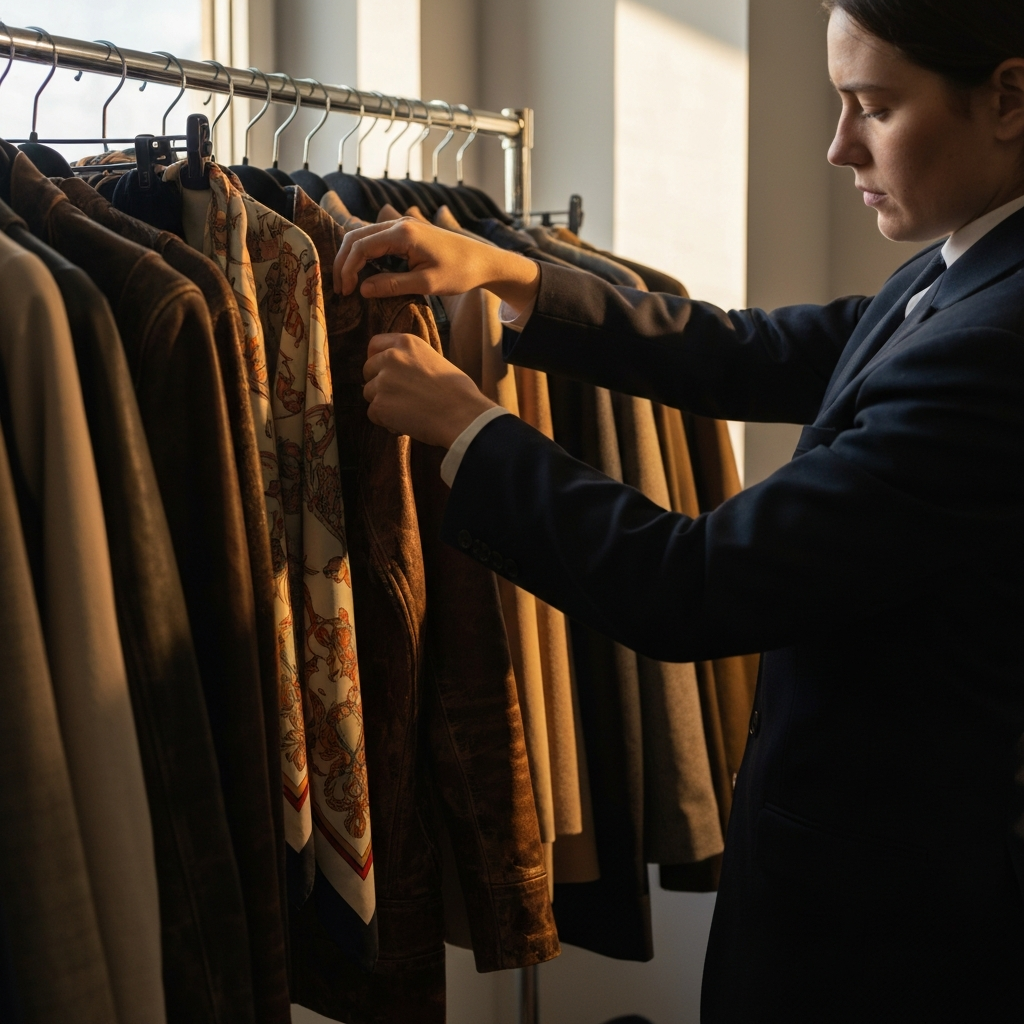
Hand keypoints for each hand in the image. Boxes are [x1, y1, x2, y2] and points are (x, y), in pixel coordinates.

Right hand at [333, 217, 539, 311]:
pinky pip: (376, 238)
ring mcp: (403, 225)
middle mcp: (400, 224)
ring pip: (364, 236)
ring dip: (352, 257)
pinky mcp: (407, 232)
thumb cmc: (459, 273)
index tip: (346, 291)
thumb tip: (363, 289)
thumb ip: (393, 285)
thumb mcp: (426, 284)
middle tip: (341, 288)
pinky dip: (364, 253)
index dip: (347, 269)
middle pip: (357, 237)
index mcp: (403, 234)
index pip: (361, 247)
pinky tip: (363, 272)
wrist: (482, 261)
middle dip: (344, 262)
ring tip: (349, 282)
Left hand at [362, 332, 495, 447]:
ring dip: (383, 404)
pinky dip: (386, 422)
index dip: (375, 357)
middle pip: (368, 370)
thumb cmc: (458, 392)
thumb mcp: (435, 360)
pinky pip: (373, 414)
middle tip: (398, 398)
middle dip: (378, 384)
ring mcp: (383, 381)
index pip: (376, 344)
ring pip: (370, 393)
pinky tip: (406, 424)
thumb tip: (401, 374)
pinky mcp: (380, 404)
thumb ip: (413, 361)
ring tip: (407, 413)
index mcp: (407, 343)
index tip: (379, 369)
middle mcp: (391, 357)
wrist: (462, 415)